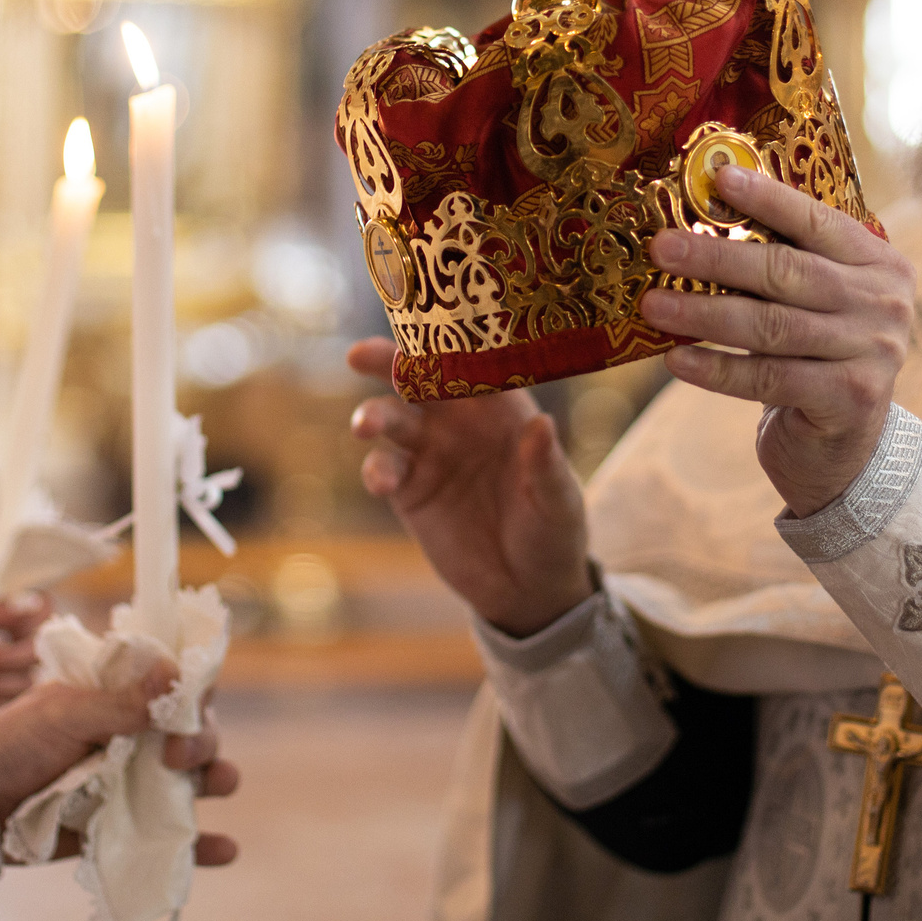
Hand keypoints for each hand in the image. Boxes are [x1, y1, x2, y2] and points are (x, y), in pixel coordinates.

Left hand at [0, 591, 48, 709]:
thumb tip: (32, 600)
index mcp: (1, 616)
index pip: (44, 612)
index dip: (30, 622)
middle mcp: (12, 644)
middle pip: (41, 649)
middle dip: (2, 658)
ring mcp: (8, 678)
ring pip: (30, 681)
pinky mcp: (1, 708)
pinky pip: (15, 708)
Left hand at [0, 668, 240, 865]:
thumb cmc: (13, 742)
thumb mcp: (63, 712)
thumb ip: (119, 701)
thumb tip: (175, 671)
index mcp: (123, 698)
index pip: (181, 687)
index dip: (197, 696)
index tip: (188, 710)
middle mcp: (139, 738)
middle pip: (197, 732)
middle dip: (203, 741)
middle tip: (179, 758)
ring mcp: (137, 784)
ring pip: (196, 780)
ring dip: (217, 779)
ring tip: (218, 787)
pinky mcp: (128, 829)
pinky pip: (174, 837)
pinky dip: (204, 844)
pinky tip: (224, 848)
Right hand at [348, 337, 592, 637]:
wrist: (528, 588)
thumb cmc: (554, 531)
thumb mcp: (560, 502)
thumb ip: (547, 465)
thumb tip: (542, 424)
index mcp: (503, 407)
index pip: (473, 363)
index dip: (450, 343)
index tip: (428, 331)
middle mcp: (461, 420)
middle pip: (420, 379)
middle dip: (389, 362)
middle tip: (361, 355)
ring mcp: (430, 453)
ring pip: (393, 419)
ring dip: (375, 415)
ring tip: (366, 425)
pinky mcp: (409, 491)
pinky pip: (384, 470)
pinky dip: (377, 470)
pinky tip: (383, 480)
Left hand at [639, 163, 914, 518]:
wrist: (847, 448)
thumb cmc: (815, 357)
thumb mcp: (816, 302)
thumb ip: (782, 264)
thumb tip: (697, 223)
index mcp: (878, 262)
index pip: (816, 221)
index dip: (766, 199)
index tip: (716, 180)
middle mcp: (884, 302)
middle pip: (787, 272)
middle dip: (716, 259)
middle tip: (661, 248)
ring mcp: (873, 352)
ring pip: (772, 326)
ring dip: (704, 315)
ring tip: (653, 306)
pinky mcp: (850, 398)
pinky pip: (768, 378)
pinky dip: (717, 369)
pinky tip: (676, 360)